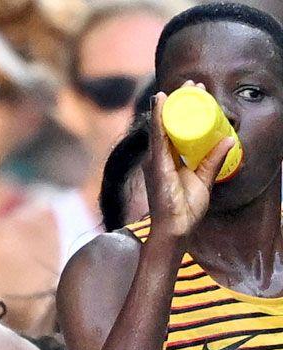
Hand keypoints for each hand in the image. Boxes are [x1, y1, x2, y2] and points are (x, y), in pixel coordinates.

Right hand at [146, 81, 235, 239]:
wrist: (175, 228)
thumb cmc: (186, 209)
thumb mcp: (204, 179)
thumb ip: (213, 160)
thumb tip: (230, 139)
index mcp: (168, 159)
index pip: (175, 129)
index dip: (184, 110)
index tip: (196, 93)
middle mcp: (158, 157)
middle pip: (168, 123)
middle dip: (178, 102)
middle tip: (192, 84)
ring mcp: (155, 160)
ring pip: (162, 125)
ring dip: (170, 104)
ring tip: (181, 88)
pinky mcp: (156, 164)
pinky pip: (157, 137)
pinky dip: (158, 119)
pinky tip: (161, 104)